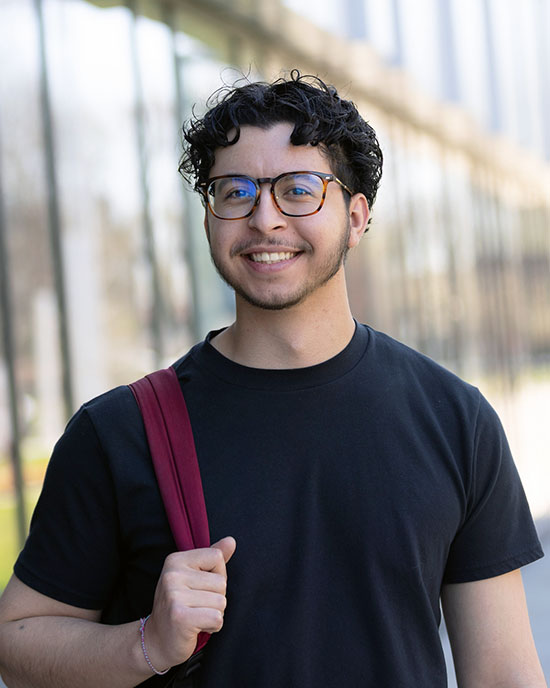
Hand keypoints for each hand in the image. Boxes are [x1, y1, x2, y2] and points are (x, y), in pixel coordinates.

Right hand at [142, 537, 235, 670]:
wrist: (157, 641)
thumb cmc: (181, 606)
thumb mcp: (194, 577)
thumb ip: (213, 559)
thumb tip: (231, 540)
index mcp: (175, 560)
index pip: (216, 557)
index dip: (217, 575)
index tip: (200, 588)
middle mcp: (172, 574)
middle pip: (221, 582)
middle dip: (216, 598)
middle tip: (196, 607)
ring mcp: (174, 595)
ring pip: (221, 602)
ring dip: (214, 613)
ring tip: (196, 616)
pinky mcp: (180, 617)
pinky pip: (217, 618)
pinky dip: (213, 626)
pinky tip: (197, 628)